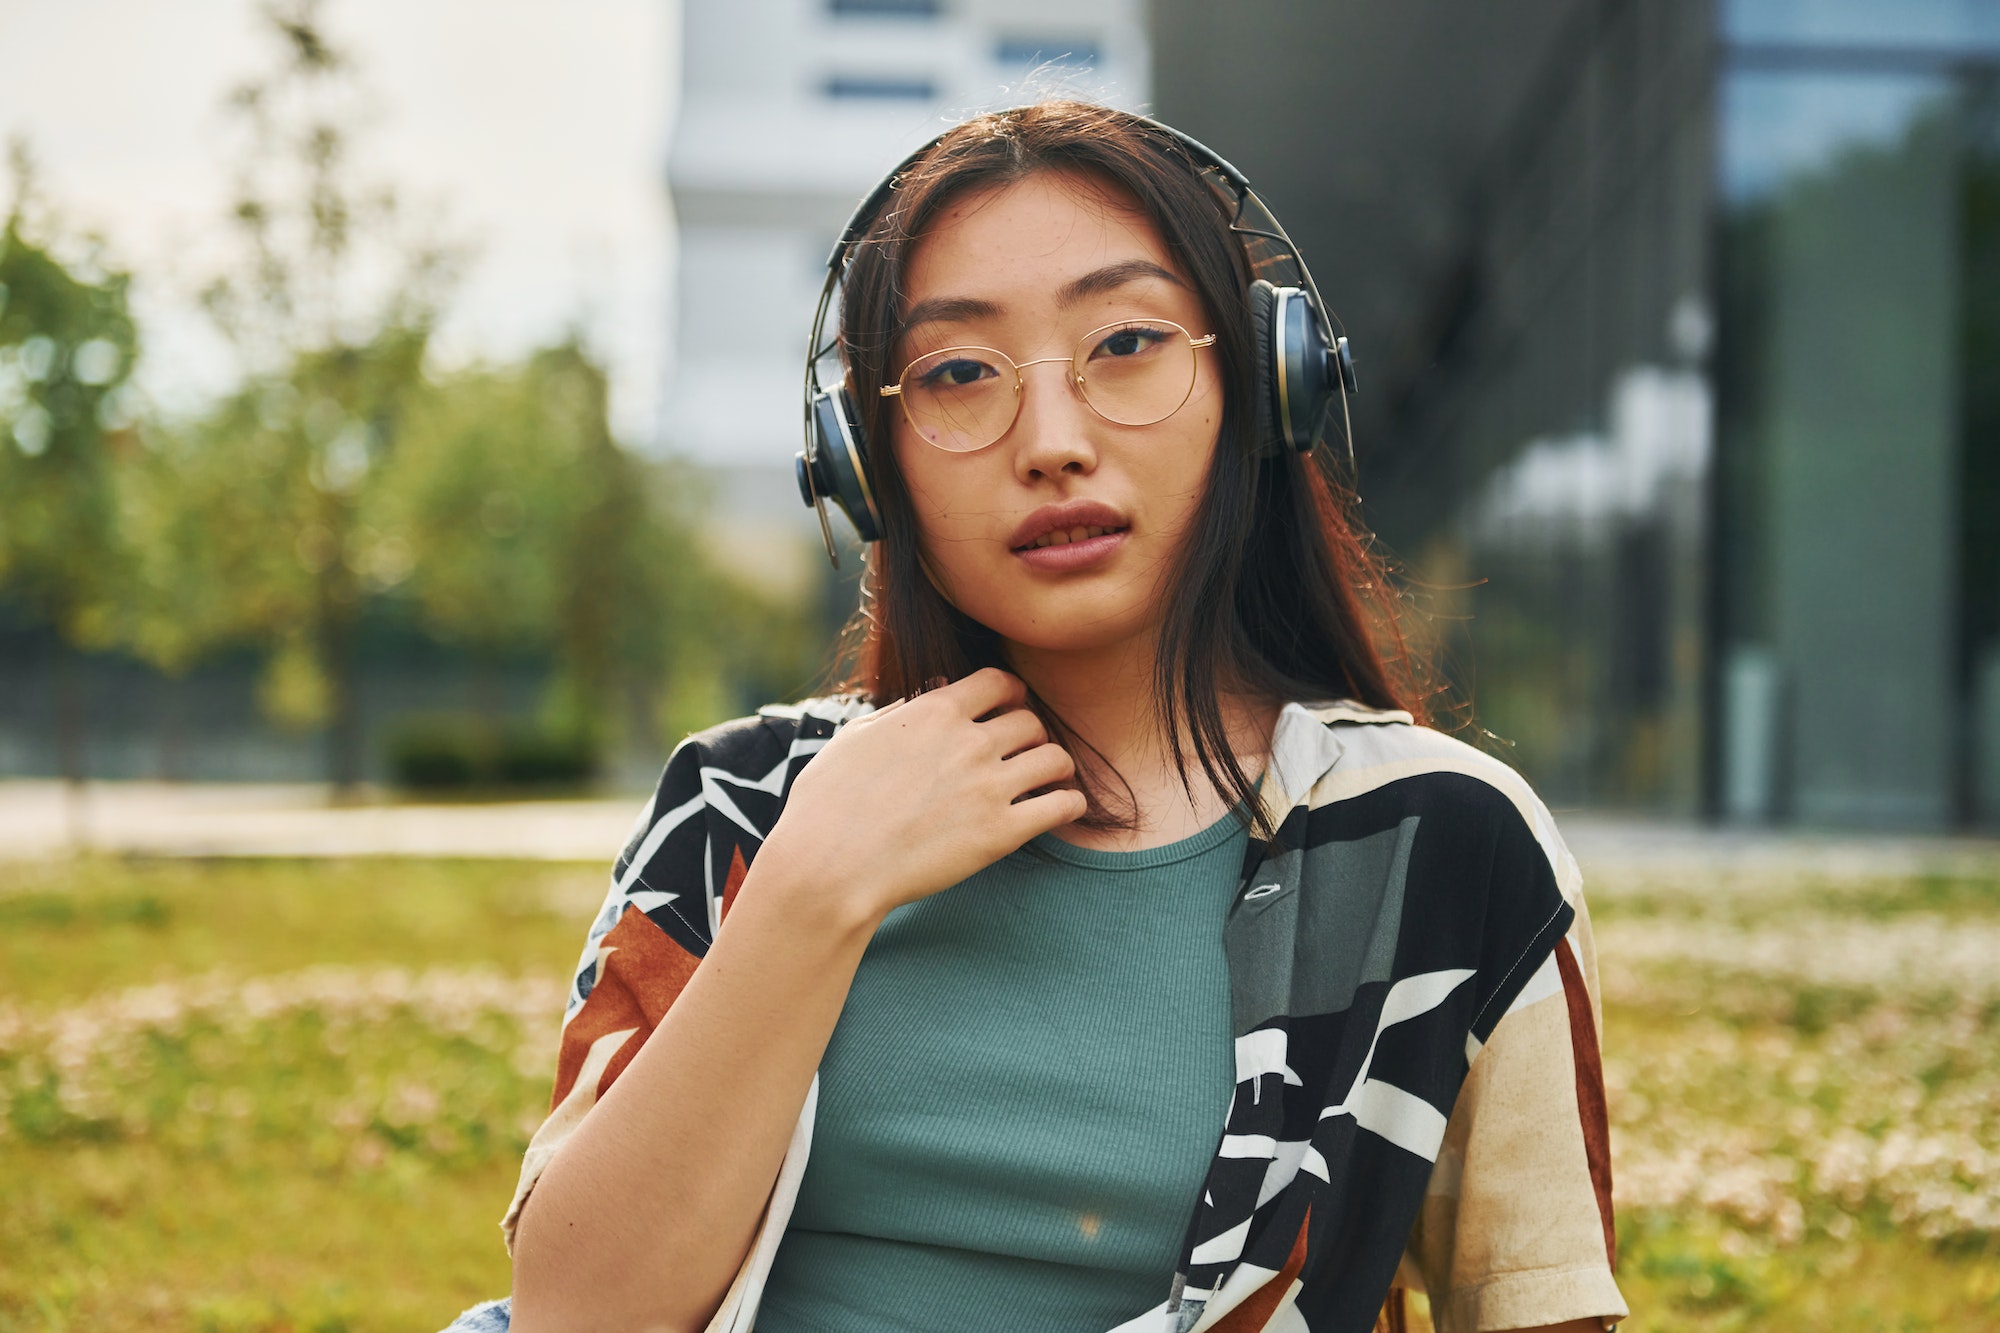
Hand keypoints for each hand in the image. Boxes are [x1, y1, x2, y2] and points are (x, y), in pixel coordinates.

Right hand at [754, 668, 1085, 924]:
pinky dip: (1068, 803)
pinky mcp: (1002, 833)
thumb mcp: (854, 739)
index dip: (1009, 694)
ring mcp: (989, 787)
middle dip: (1028, 735)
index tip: (1008, 709)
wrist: (829, 869)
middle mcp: (969, 742)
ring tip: (1046, 780)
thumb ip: (899, 715)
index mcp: (934, 712)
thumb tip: (928, 698)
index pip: (1000, 681)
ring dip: (1054, 766)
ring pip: (1056, 758)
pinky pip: (1063, 805)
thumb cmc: (826, 806)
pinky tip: (1059, 809)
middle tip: (1021, 754)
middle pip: (1030, 720)